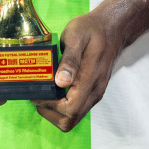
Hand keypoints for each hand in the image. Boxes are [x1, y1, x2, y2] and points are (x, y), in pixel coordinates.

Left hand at [35, 10, 124, 131]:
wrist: (111, 28)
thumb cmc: (91, 30)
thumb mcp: (76, 36)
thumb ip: (69, 60)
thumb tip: (60, 82)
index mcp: (90, 80)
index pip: (70, 109)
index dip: (49, 106)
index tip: (37, 92)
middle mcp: (94, 92)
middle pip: (70, 120)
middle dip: (49, 113)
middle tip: (38, 95)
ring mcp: (94, 93)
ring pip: (73, 118)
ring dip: (54, 111)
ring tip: (43, 92)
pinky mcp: (92, 92)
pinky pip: (76, 108)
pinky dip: (61, 105)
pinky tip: (53, 89)